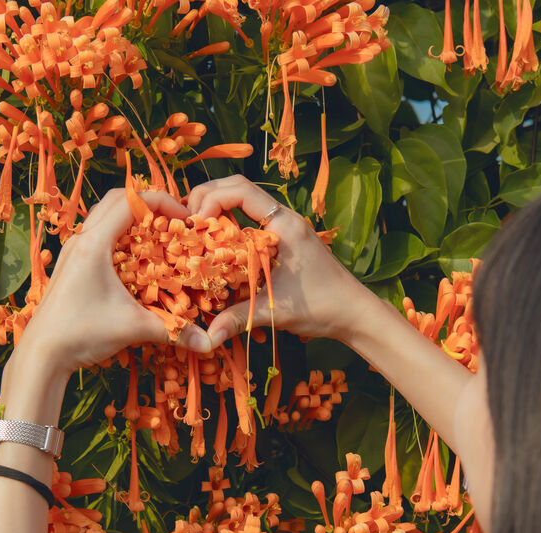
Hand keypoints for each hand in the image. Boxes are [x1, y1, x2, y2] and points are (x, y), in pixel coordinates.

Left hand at [16, 189, 209, 376]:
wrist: (42, 355)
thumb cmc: (81, 334)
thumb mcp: (133, 328)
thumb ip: (174, 331)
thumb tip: (209, 342)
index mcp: (94, 244)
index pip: (131, 201)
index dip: (162, 201)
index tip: (184, 217)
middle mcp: (81, 240)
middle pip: (116, 200)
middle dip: (148, 204)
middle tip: (172, 221)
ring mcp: (72, 251)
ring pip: (103, 216)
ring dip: (131, 218)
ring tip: (156, 235)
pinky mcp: (70, 265)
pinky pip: (96, 235)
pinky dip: (118, 235)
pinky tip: (134, 259)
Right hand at [186, 175, 379, 348]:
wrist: (354, 313)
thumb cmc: (322, 305)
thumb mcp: (276, 310)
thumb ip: (238, 318)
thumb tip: (206, 336)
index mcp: (284, 224)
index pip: (240, 190)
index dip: (210, 200)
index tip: (194, 224)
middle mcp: (284, 218)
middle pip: (237, 188)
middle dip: (206, 199)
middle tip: (186, 223)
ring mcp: (285, 227)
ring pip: (243, 201)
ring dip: (217, 209)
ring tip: (195, 230)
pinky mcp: (284, 239)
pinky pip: (251, 219)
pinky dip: (229, 224)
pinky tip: (216, 245)